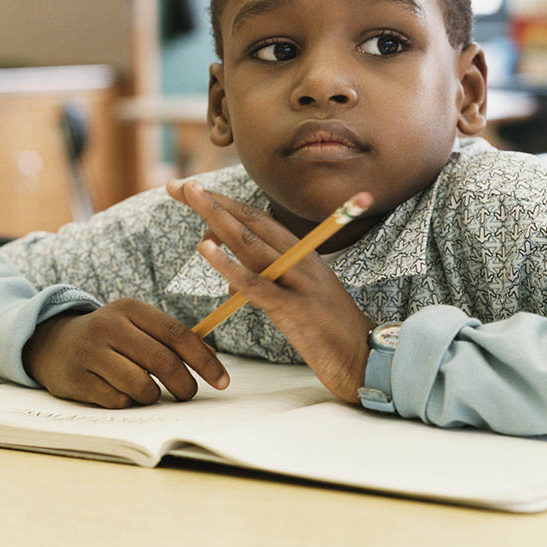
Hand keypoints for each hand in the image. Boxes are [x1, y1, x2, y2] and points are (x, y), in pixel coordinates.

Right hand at [22, 298, 229, 408]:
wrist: (52, 342)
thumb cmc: (108, 337)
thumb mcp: (135, 325)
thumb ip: (170, 338)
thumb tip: (211, 359)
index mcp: (130, 308)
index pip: (176, 333)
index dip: (204, 360)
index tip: (222, 381)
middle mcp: (109, 325)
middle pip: (162, 361)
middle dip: (184, 385)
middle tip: (188, 394)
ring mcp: (90, 352)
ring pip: (141, 385)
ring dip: (152, 396)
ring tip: (147, 392)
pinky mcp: (75, 378)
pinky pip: (117, 401)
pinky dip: (127, 403)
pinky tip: (120, 393)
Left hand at [167, 178, 374, 402]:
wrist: (367, 361)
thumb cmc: (330, 332)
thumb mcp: (297, 297)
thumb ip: (266, 281)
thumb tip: (230, 275)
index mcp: (302, 253)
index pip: (257, 219)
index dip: (224, 202)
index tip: (192, 189)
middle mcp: (301, 259)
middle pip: (250, 222)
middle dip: (212, 201)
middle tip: (178, 185)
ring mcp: (299, 282)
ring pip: (251, 243)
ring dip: (218, 219)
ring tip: (191, 199)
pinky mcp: (294, 310)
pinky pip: (256, 284)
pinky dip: (229, 265)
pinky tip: (206, 250)